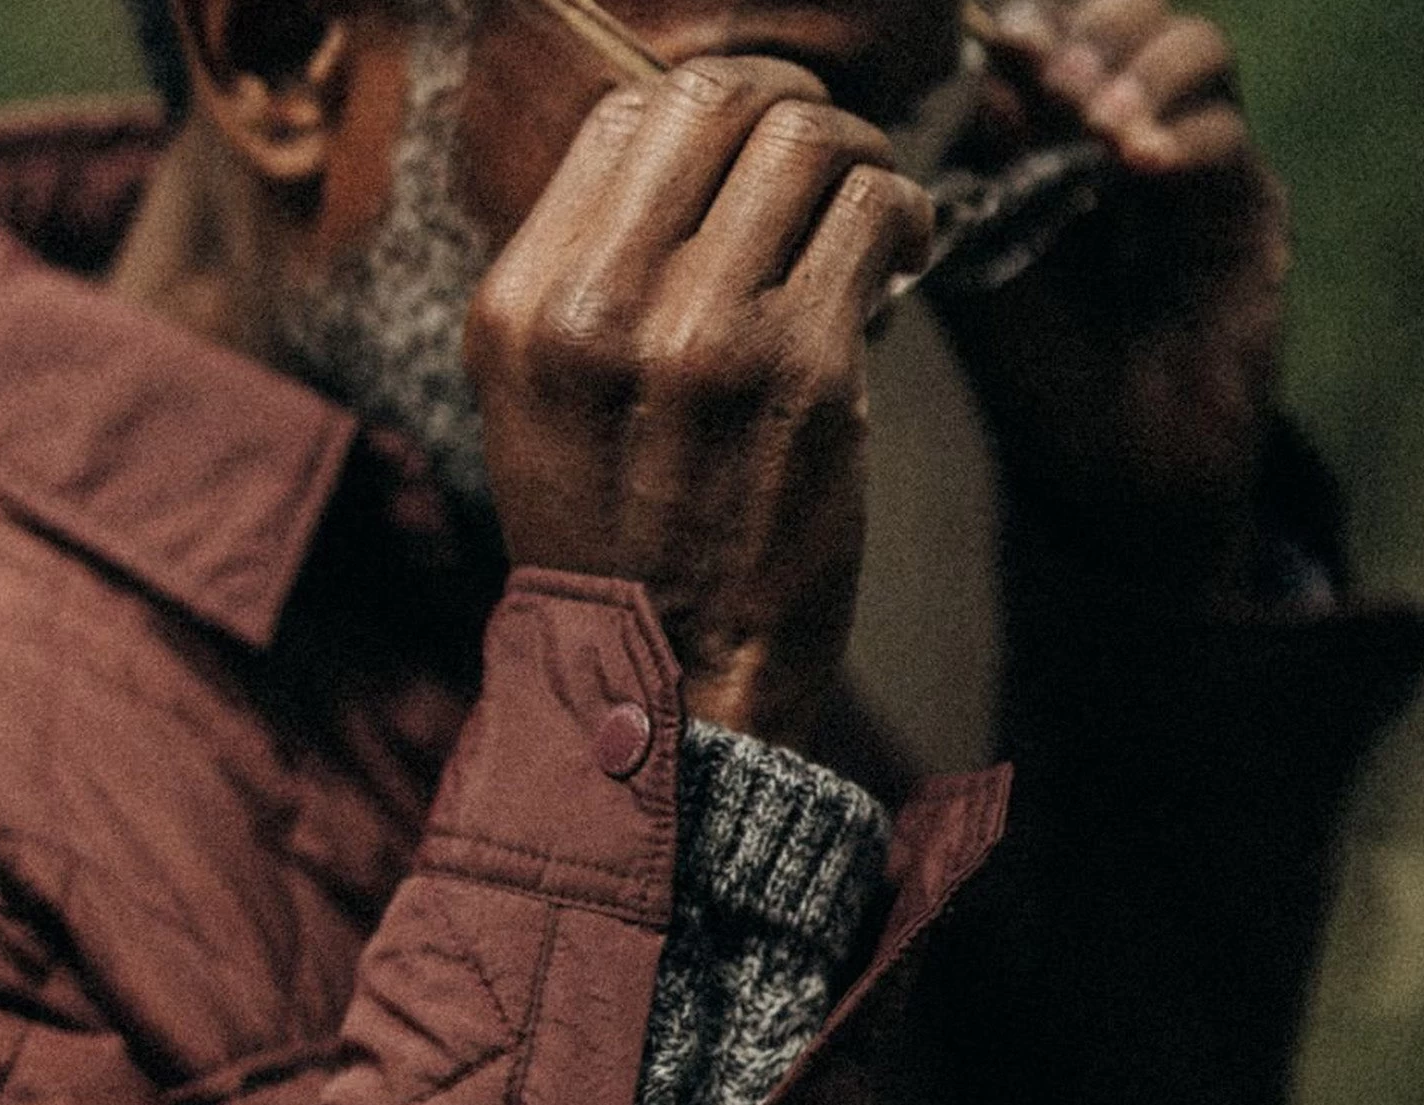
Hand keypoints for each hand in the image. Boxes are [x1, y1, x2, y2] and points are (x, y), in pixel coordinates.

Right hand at [464, 59, 932, 745]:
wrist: (672, 685)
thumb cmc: (621, 550)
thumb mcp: (546, 412)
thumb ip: (593, 285)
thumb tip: (698, 160)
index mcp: (519, 313)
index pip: (620, 119)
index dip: (705, 117)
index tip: (749, 162)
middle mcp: (594, 312)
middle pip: (714, 101)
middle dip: (792, 115)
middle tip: (827, 167)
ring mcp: (698, 337)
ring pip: (806, 139)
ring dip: (858, 158)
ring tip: (870, 215)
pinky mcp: (799, 371)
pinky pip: (875, 213)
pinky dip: (904, 217)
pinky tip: (902, 261)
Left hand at [933, 0, 1289, 592]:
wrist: (1115, 479)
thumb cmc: (1039, 387)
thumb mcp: (985, 276)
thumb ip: (982, 179)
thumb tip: (983, 69)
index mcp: (1056, 146)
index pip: (1060, 39)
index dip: (1037, 26)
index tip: (997, 37)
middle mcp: (1129, 145)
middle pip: (1133, 22)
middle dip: (1092, 34)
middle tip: (1055, 78)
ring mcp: (1194, 173)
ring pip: (1195, 55)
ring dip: (1142, 74)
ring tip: (1102, 125)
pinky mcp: (1246, 214)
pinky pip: (1229, 140)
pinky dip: (1188, 138)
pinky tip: (1147, 170)